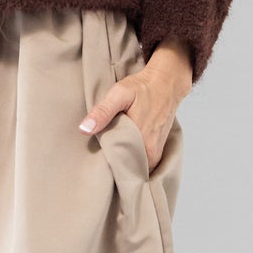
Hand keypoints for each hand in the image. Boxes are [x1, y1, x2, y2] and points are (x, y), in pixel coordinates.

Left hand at [77, 45, 189, 172]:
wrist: (167, 83)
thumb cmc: (143, 87)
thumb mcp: (120, 93)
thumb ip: (103, 112)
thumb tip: (84, 129)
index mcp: (141, 140)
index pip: (118, 166)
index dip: (104, 164)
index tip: (96, 158)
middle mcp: (151, 151)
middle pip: (127, 169)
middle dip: (113, 166)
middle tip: (101, 155)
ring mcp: (156, 152)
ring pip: (135, 168)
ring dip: (123, 164)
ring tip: (110, 153)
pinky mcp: (158, 150)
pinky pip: (143, 164)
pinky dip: (132, 160)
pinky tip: (122, 151)